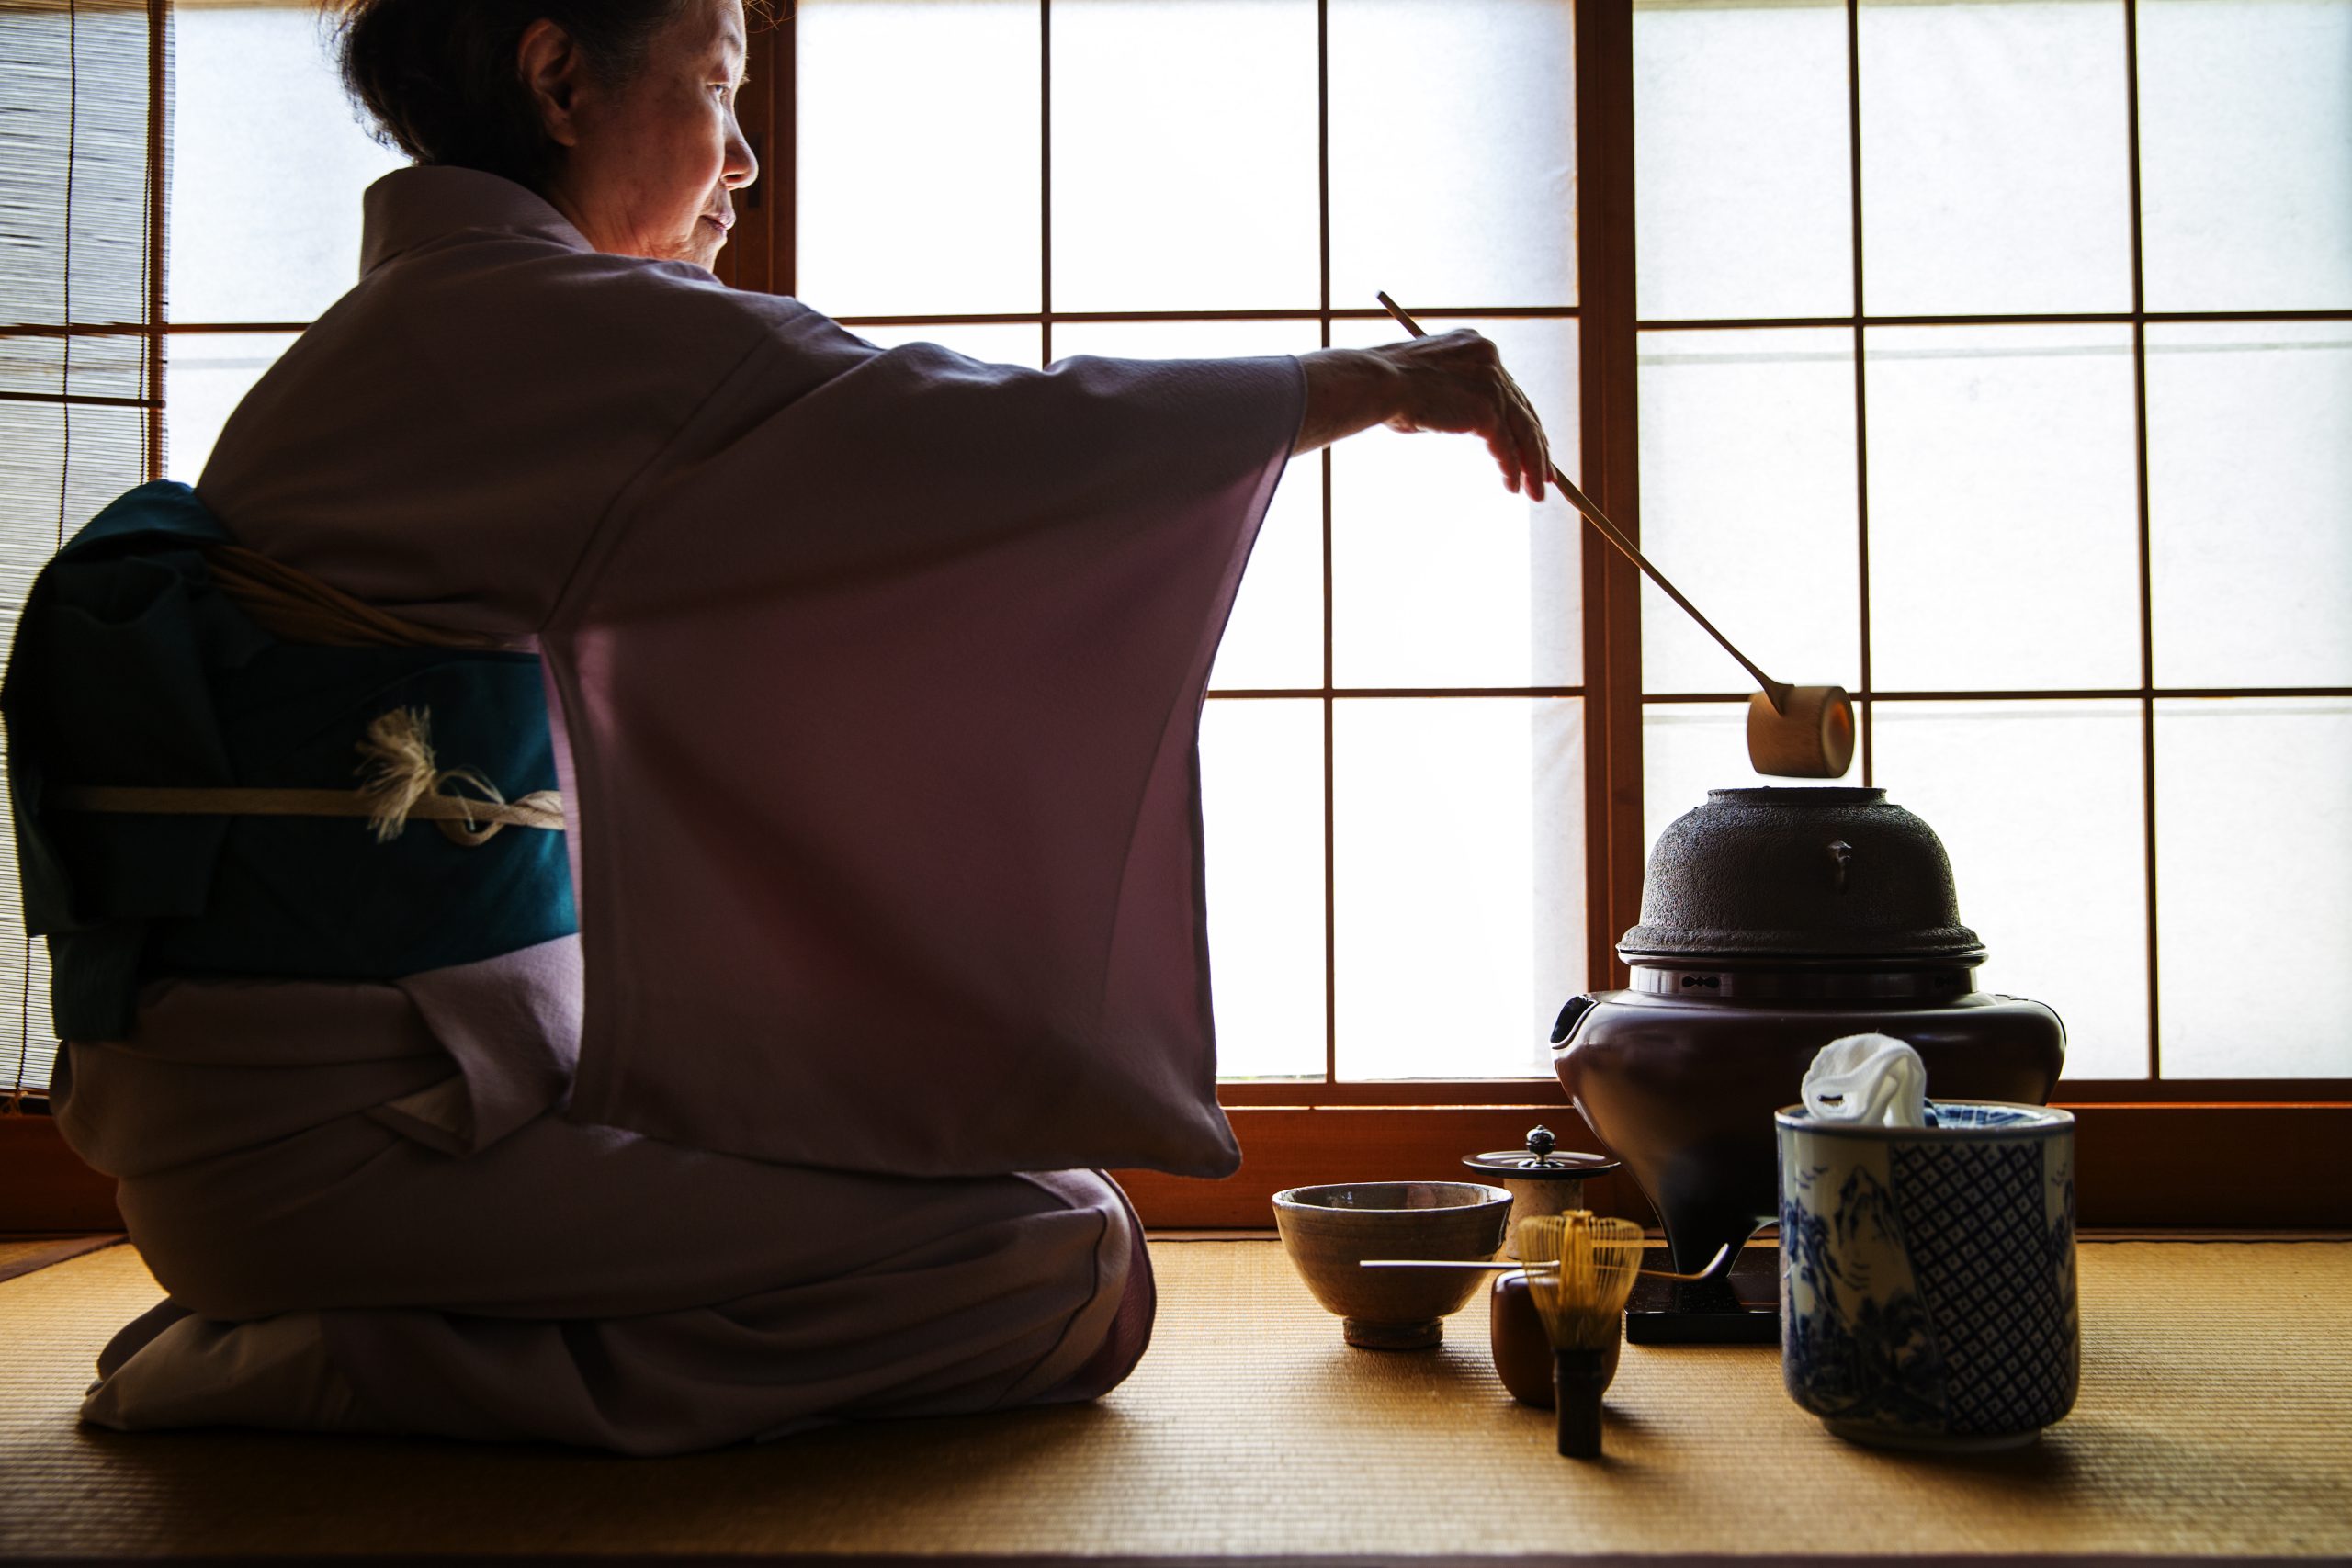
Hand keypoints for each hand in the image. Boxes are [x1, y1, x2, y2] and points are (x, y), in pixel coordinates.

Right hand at [1294, 331, 1552, 499]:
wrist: (1375, 384)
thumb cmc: (1386, 388)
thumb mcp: (1428, 382)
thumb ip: (1454, 394)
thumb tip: (1468, 421)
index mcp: (1477, 347)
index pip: (1509, 389)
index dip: (1522, 419)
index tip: (1532, 444)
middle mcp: (1490, 359)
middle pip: (1523, 409)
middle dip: (1537, 446)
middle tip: (1546, 474)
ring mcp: (1492, 383)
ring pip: (1524, 431)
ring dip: (1532, 466)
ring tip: (1535, 493)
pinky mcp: (1488, 408)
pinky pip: (1508, 447)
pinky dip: (1512, 470)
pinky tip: (1513, 488)